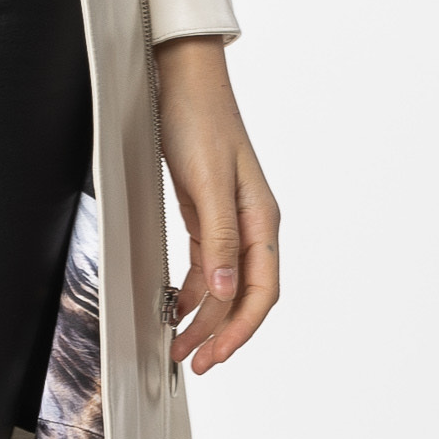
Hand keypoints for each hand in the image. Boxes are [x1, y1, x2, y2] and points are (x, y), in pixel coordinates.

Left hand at [155, 36, 279, 373]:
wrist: (182, 77)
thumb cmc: (198, 119)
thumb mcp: (206, 181)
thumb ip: (219, 238)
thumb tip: (225, 291)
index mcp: (261, 218)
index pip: (261, 291)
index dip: (240, 329)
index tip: (215, 355)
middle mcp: (251, 222)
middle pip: (244, 294)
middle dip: (220, 331)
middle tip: (192, 360)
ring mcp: (230, 218)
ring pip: (223, 282)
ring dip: (204, 315)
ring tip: (179, 342)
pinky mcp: (208, 210)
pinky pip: (206, 262)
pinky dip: (192, 288)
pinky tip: (176, 304)